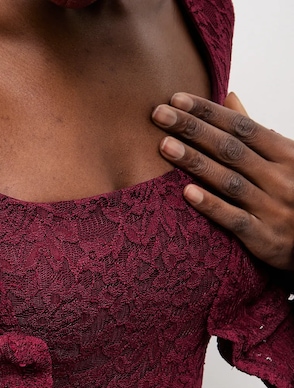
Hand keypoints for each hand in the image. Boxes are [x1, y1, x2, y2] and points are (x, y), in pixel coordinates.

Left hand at [151, 93, 293, 271]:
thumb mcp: (284, 158)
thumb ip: (253, 133)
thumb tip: (230, 97)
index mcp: (285, 154)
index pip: (241, 126)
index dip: (208, 112)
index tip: (177, 99)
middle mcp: (279, 177)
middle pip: (230, 149)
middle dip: (193, 129)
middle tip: (159, 114)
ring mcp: (271, 207)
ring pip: (228, 181)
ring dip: (195, 162)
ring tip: (165, 145)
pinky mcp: (263, 237)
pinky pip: (234, 219)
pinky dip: (211, 205)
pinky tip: (187, 193)